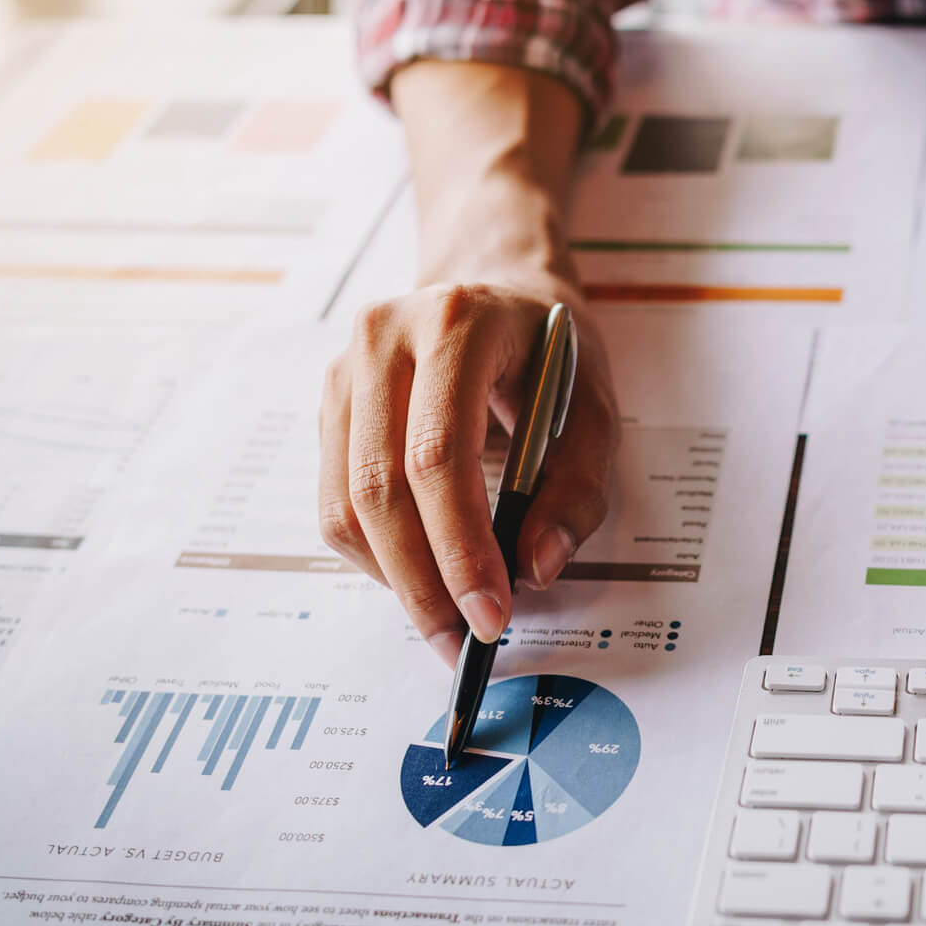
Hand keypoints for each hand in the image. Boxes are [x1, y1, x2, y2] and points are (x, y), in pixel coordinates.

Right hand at [317, 60, 612, 663]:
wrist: (496, 283)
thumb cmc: (550, 350)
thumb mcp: (595, 405)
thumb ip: (577, 488)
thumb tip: (536, 569)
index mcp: (457, 324)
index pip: (439, 456)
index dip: (460, 547)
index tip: (492, 615)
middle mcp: (385, 338)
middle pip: (382, 490)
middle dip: (424, 582)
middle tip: (464, 642)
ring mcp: (345, 368)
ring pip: (346, 504)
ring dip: (394, 580)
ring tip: (446, 622)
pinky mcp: (329, 402)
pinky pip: (336, 501)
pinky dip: (376, 555)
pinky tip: (422, 574)